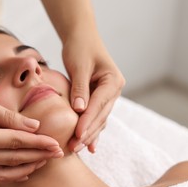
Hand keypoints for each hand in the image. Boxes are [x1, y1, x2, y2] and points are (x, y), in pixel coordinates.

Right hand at [0, 80, 62, 182]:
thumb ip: (10, 117)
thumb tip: (35, 126)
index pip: (15, 142)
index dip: (38, 142)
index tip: (55, 142)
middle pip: (12, 158)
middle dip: (37, 155)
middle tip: (58, 152)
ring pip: (3, 172)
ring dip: (26, 167)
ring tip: (44, 161)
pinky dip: (8, 174)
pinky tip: (22, 171)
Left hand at [63, 30, 124, 152]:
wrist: (81, 37)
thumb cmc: (80, 48)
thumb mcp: (79, 66)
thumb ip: (80, 88)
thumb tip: (79, 110)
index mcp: (113, 81)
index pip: (99, 104)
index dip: (88, 121)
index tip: (77, 134)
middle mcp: (114, 90)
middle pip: (101, 116)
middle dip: (87, 132)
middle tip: (73, 147)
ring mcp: (108, 96)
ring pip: (99, 119)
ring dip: (88, 135)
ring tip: (75, 148)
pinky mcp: (99, 99)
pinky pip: (96, 117)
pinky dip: (92, 130)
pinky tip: (89, 146)